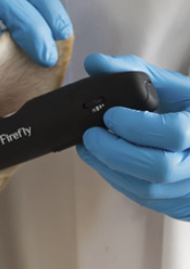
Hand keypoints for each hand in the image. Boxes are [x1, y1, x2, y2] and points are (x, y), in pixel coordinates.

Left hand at [77, 54, 189, 220]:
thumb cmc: (187, 110)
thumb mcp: (171, 87)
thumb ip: (133, 72)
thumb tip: (94, 63)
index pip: (175, 133)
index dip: (137, 126)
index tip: (110, 115)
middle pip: (158, 168)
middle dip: (114, 152)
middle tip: (89, 136)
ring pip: (147, 189)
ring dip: (109, 168)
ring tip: (89, 147)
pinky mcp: (180, 204)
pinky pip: (144, 198)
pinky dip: (118, 179)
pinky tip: (105, 162)